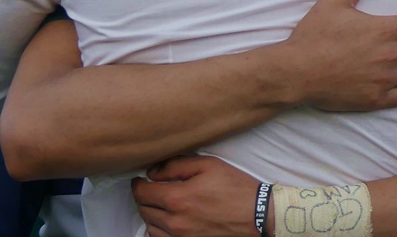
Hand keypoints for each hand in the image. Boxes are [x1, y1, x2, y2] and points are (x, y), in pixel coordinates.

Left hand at [134, 156, 261, 236]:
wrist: (258, 216)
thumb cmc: (235, 188)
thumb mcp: (207, 165)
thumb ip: (175, 166)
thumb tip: (152, 172)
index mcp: (177, 198)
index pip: (141, 193)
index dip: (137, 184)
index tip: (141, 180)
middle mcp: (175, 222)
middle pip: (144, 210)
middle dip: (144, 198)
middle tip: (153, 189)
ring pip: (150, 228)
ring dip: (151, 215)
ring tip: (161, 205)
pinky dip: (160, 231)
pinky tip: (169, 222)